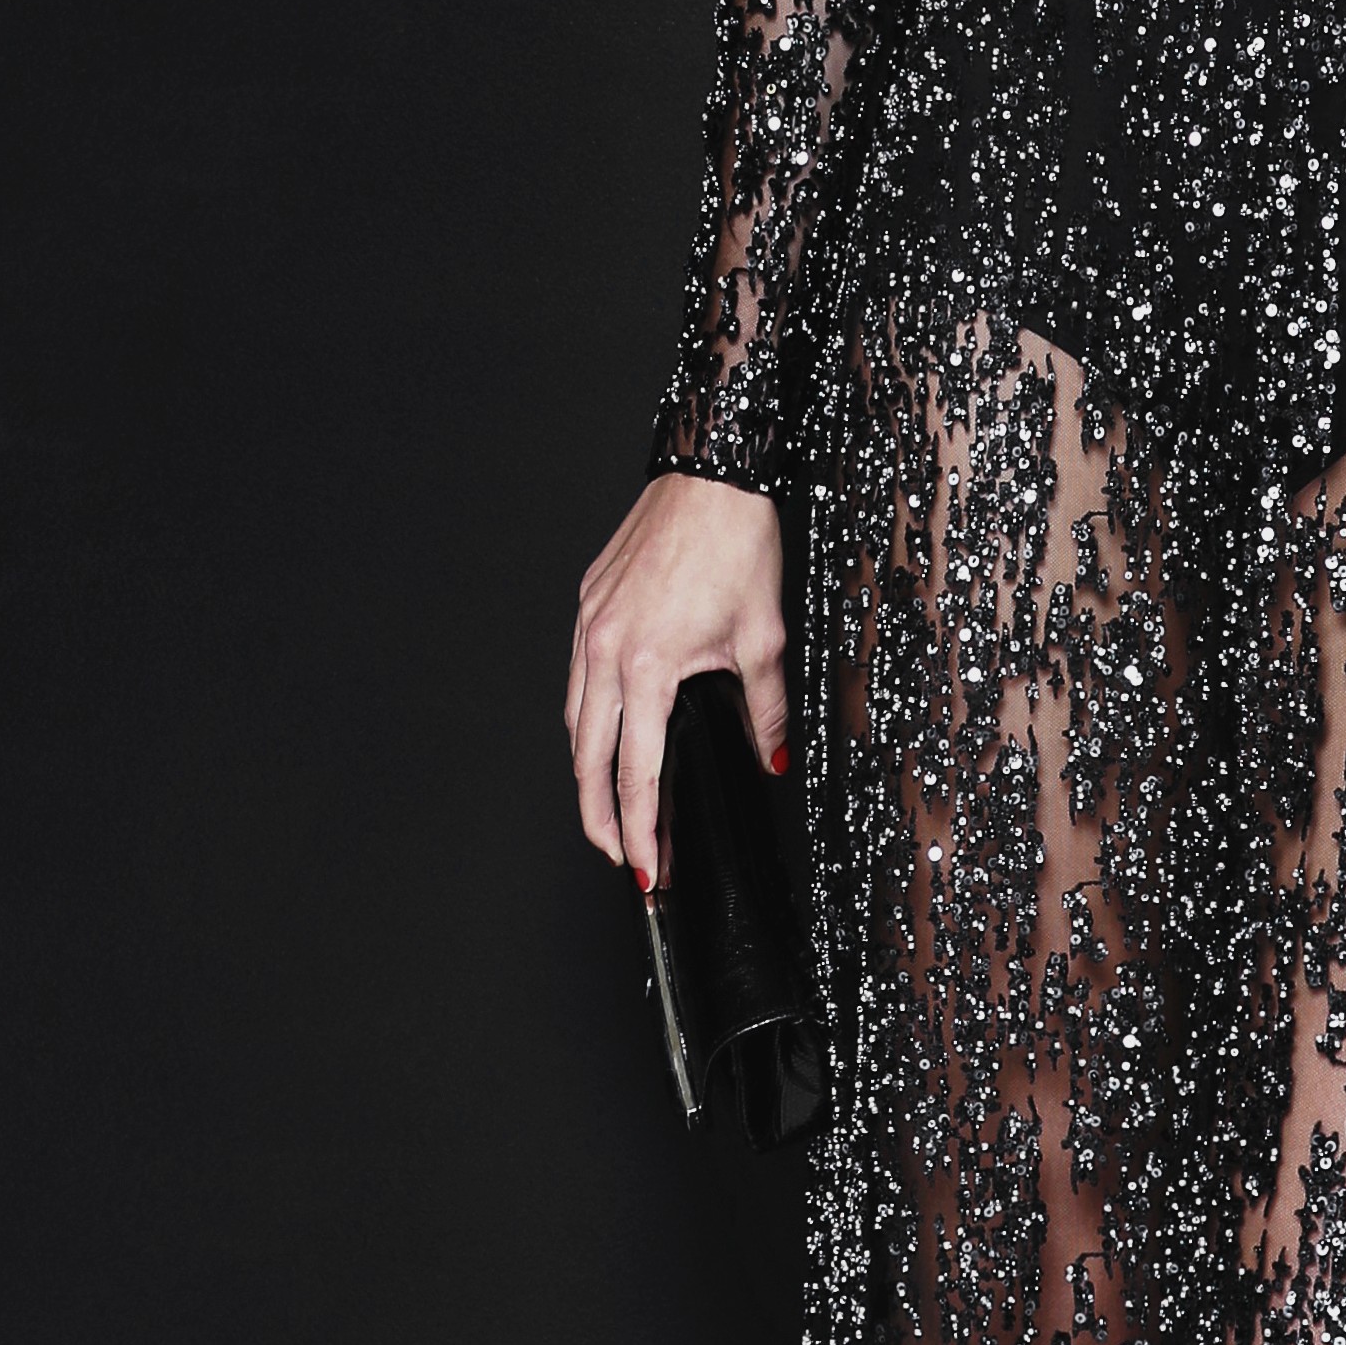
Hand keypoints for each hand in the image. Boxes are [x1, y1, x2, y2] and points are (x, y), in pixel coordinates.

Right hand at [566, 472, 790, 883]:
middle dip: (600, 819)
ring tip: (612, 807)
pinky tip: (607, 731)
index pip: (636, 774)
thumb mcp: (763, 638)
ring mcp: (589, 625)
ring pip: (573, 719)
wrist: (710, 475)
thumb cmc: (736, 544)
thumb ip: (765, 710)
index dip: (642, 832)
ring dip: (588, 770)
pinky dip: (587, 715)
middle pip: (586, 759)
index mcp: (645, 666)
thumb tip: (772, 758)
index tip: (649, 869)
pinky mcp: (587, 603)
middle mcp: (604, 649)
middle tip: (622, 857)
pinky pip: (577, 676)